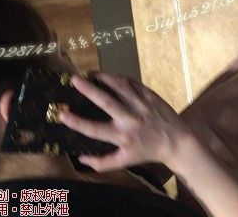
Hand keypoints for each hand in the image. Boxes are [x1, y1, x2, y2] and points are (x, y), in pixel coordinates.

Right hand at [59, 72, 194, 171]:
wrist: (176, 141)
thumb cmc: (147, 152)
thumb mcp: (125, 161)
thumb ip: (102, 163)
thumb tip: (80, 159)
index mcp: (122, 137)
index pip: (95, 129)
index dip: (77, 122)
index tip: (62, 114)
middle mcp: (131, 119)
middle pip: (107, 101)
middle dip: (89, 90)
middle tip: (75, 79)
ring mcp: (142, 105)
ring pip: (121, 86)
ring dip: (104, 77)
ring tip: (91, 73)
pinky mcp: (150, 96)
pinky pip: (132, 83)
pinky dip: (119, 78)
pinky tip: (109, 76)